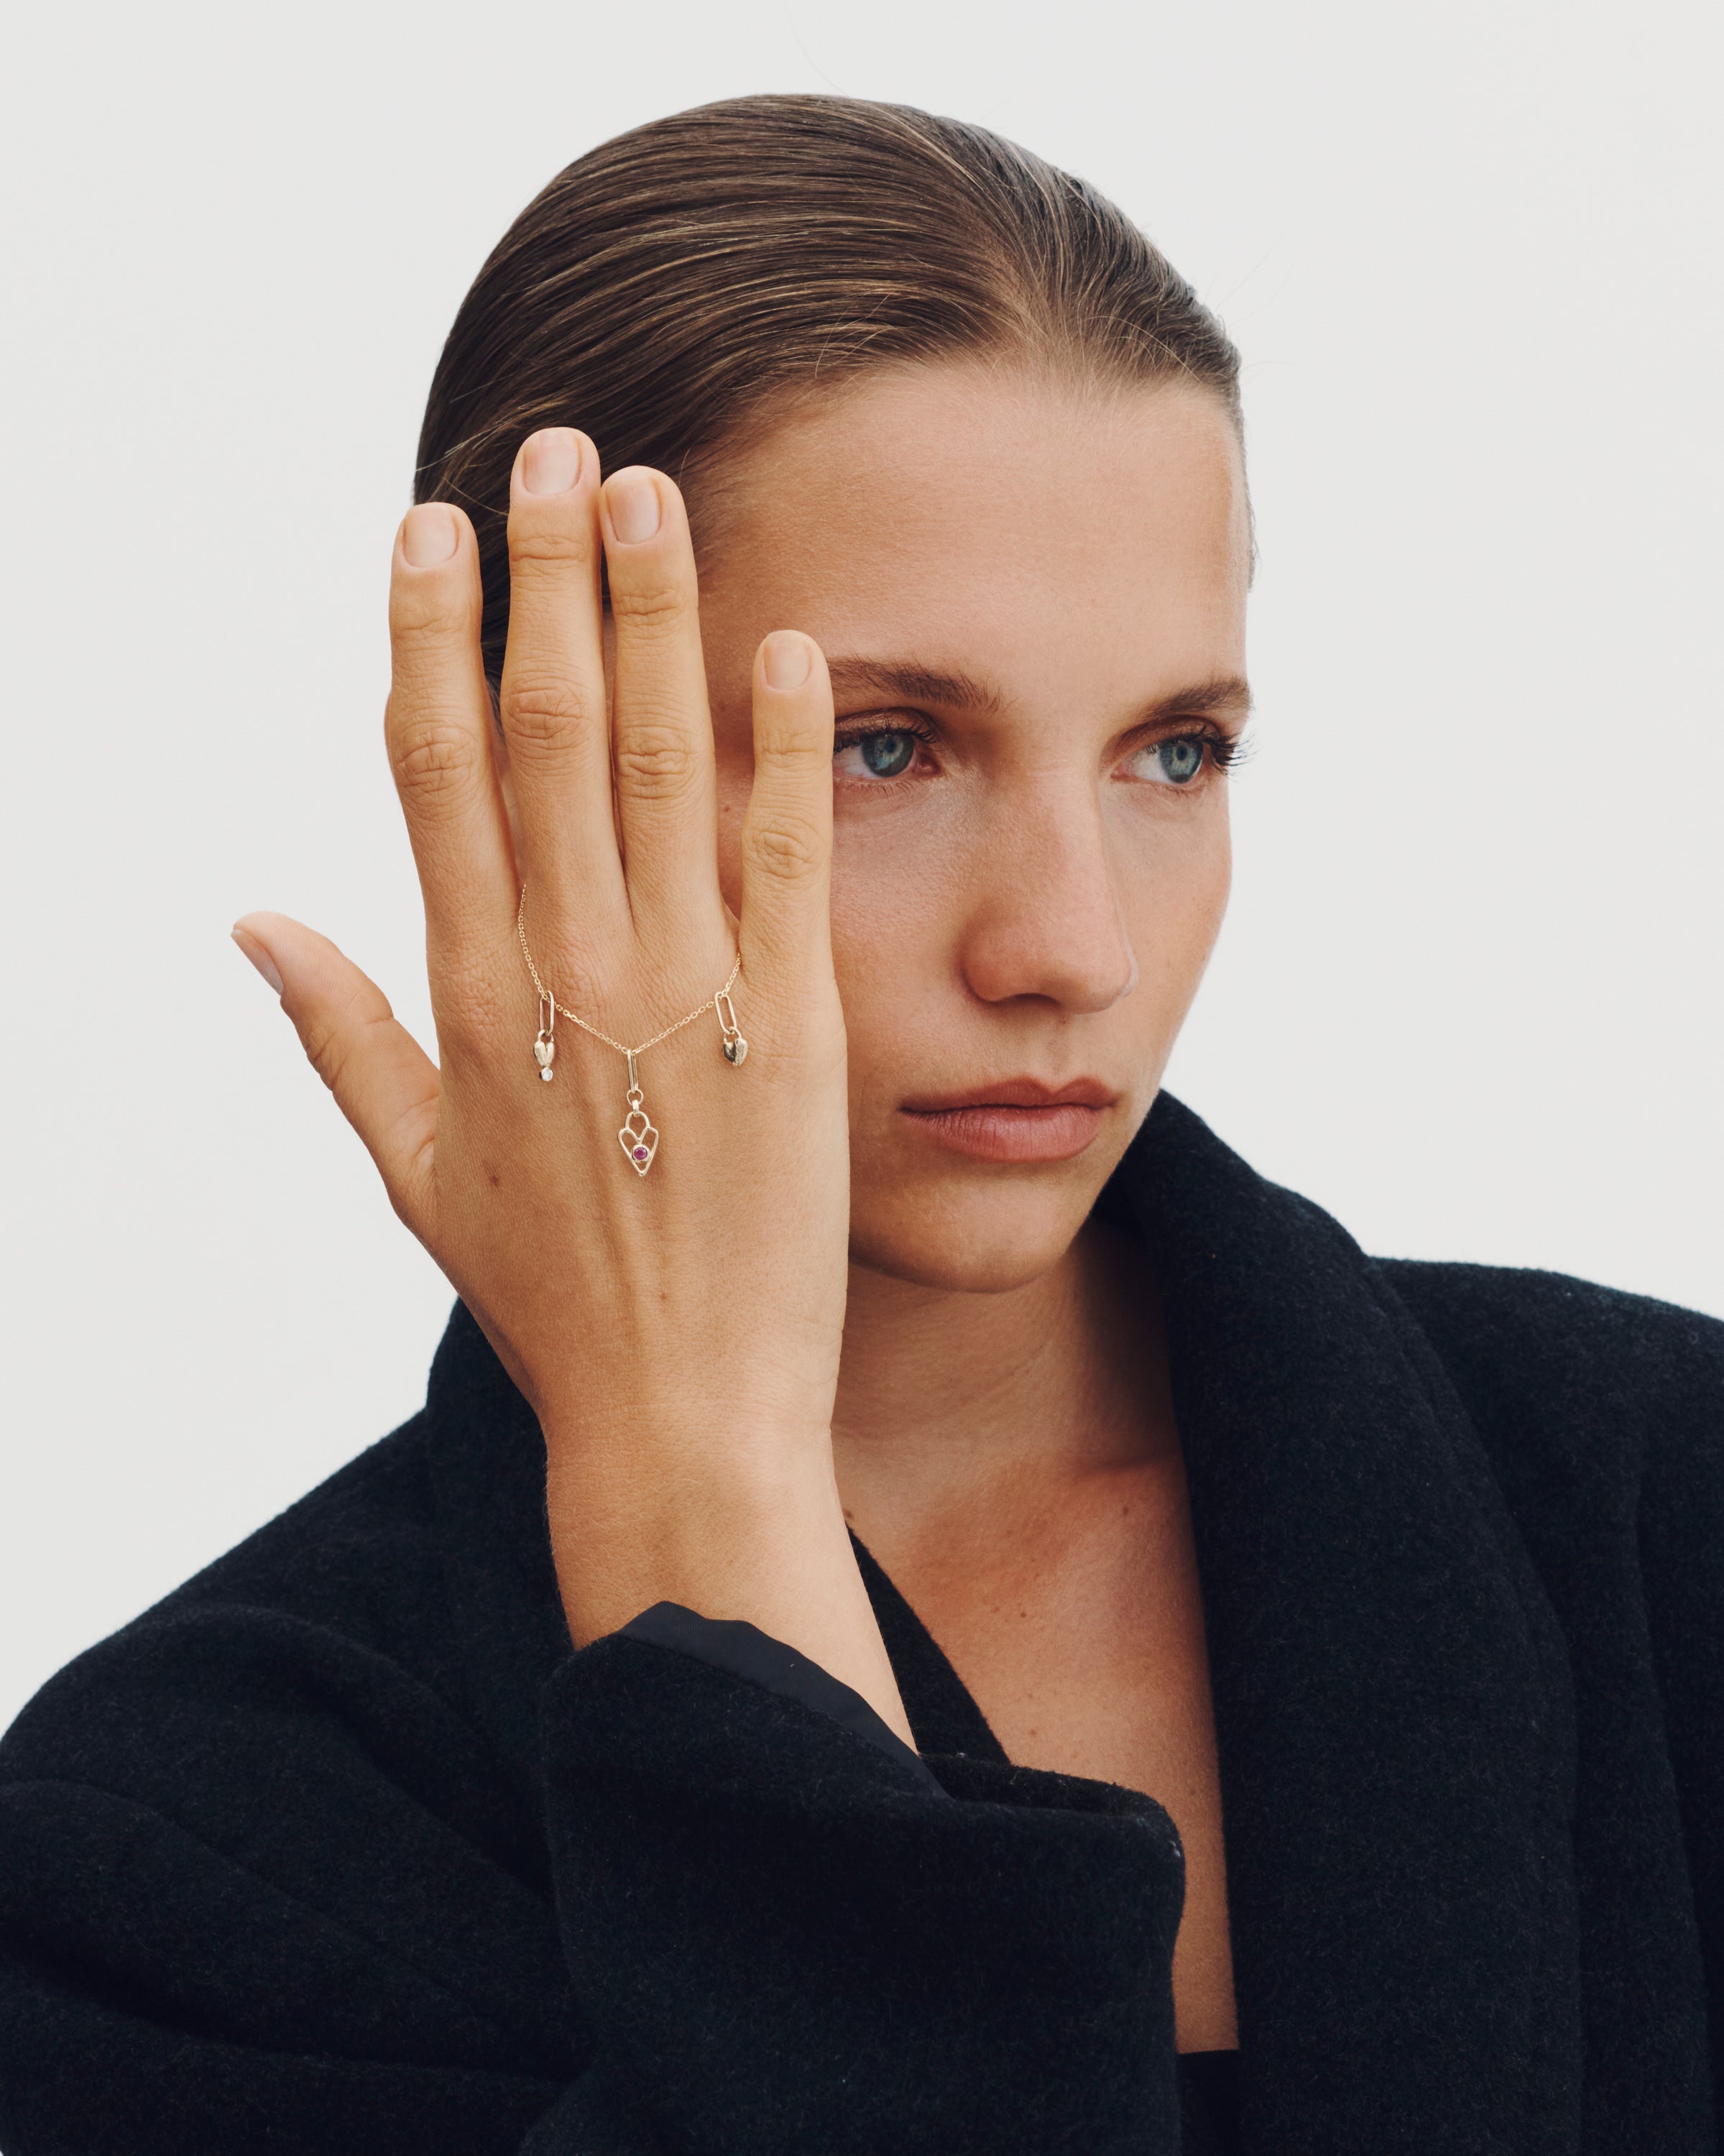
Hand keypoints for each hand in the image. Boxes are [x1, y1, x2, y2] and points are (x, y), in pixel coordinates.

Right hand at [234, 428, 906, 1735]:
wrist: (680, 1419)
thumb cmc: (551, 1299)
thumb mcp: (412, 1172)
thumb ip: (335, 1031)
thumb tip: (249, 914)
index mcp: (468, 998)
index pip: (433, 773)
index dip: (428, 637)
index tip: (427, 526)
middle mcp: (564, 974)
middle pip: (542, 736)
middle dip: (541, 579)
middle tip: (554, 446)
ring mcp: (681, 997)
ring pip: (654, 768)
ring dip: (650, 619)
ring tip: (652, 491)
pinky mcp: (791, 1031)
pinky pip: (780, 862)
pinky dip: (784, 750)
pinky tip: (790, 643)